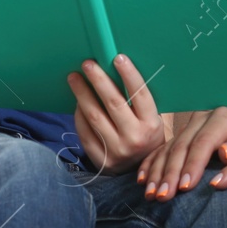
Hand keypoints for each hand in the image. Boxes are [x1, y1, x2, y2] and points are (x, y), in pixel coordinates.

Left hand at [68, 54, 171, 174]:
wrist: (139, 170)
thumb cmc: (145, 135)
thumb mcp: (152, 120)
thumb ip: (139, 101)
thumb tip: (117, 68)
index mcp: (151, 124)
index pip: (140, 95)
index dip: (129, 75)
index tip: (117, 57)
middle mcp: (135, 138)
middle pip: (113, 103)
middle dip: (99, 80)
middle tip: (87, 63)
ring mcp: (117, 150)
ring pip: (95, 117)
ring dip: (82, 94)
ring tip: (74, 78)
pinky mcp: (101, 160)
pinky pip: (85, 132)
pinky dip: (79, 115)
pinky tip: (77, 102)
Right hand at [135, 107, 226, 200]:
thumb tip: (224, 152)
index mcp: (223, 118)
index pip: (205, 142)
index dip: (193, 164)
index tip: (186, 187)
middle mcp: (202, 118)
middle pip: (182, 146)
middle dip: (171, 173)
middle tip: (163, 196)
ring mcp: (188, 126)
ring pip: (168, 150)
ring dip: (157, 173)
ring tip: (151, 195)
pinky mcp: (178, 136)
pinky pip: (159, 151)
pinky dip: (150, 166)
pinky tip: (142, 182)